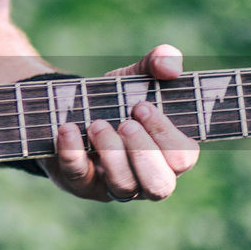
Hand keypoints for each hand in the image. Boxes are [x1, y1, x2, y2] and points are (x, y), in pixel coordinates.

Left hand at [43, 44, 199, 201]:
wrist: (73, 108)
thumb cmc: (117, 99)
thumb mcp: (137, 76)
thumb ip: (159, 62)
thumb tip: (170, 66)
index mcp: (169, 155)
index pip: (182, 159)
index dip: (165, 134)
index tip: (142, 106)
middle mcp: (146, 178)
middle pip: (159, 186)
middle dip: (143, 153)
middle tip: (125, 123)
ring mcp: (114, 186)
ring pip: (123, 186)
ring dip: (110, 153)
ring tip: (96, 124)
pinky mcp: (81, 184)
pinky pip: (79, 179)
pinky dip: (73, 153)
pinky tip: (68, 129)